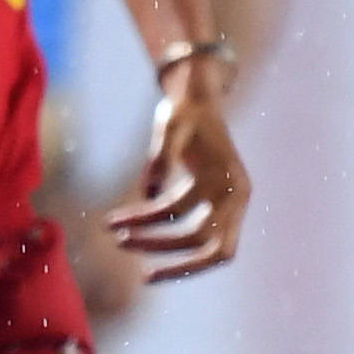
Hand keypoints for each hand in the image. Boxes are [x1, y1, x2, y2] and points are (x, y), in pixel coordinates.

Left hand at [105, 78, 249, 281]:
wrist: (199, 98)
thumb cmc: (184, 111)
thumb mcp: (169, 127)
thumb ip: (161, 157)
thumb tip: (149, 194)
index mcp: (229, 179)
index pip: (187, 216)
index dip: (149, 225)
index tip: (117, 228)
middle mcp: (236, 197)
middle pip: (209, 247)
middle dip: (166, 255)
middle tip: (122, 246)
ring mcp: (232, 204)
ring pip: (208, 249)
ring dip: (170, 255)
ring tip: (123, 242)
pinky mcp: (219, 206)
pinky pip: (201, 239)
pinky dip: (174, 244)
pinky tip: (142, 239)